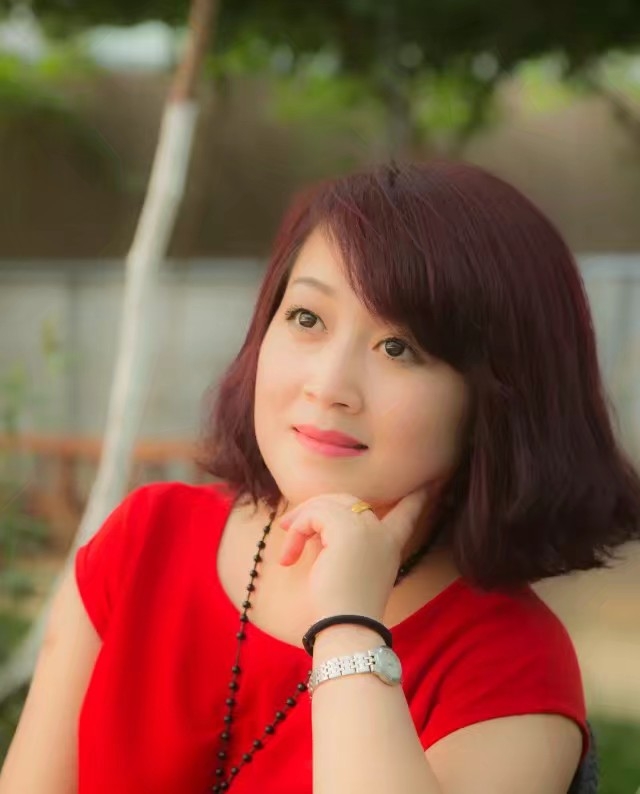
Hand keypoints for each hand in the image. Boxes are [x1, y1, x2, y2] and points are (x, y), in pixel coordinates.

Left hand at [278, 490, 428, 623]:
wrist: (346, 625)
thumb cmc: (344, 608)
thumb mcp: (350, 569)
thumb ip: (342, 544)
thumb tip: (315, 525)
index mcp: (391, 543)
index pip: (407, 512)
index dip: (417, 498)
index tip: (431, 484)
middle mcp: (381, 531)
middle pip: (348, 500)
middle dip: (317, 509)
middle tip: (289, 527)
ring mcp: (365, 527)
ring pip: (327, 504)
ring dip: (301, 523)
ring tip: (288, 551)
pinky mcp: (344, 528)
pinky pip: (314, 515)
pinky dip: (297, 531)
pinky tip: (290, 556)